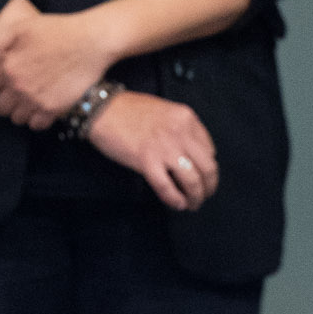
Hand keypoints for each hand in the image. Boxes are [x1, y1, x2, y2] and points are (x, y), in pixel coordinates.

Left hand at [0, 9, 118, 129]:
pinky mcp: (52, 109)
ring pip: (16, 118)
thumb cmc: (57, 31)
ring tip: (31, 101)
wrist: (90, 42)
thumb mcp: (22, 26)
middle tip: (19, 92)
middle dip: (7, 100)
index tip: (10, 78)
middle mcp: (18, 86)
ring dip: (21, 111)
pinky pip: (36, 125)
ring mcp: (35, 100)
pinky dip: (38, 119)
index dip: (0, 81)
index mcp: (7, 66)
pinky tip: (43, 107)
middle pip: (1, 106)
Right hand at [84, 90, 218, 210]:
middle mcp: (181, 132)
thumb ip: (180, 129)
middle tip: (203, 196)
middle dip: (209, 187)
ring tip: (192, 204)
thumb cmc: (128, 109)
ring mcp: (165, 148)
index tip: (202, 176)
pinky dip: (175, 199)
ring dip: (195, 197)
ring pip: (193, 180)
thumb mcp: (164, 110)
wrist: (102, 109)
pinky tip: (177, 204)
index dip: (207, 167)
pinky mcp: (147, 161)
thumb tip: (190, 154)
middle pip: (208, 168)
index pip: (210, 149)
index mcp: (186, 118)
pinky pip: (167, 187)